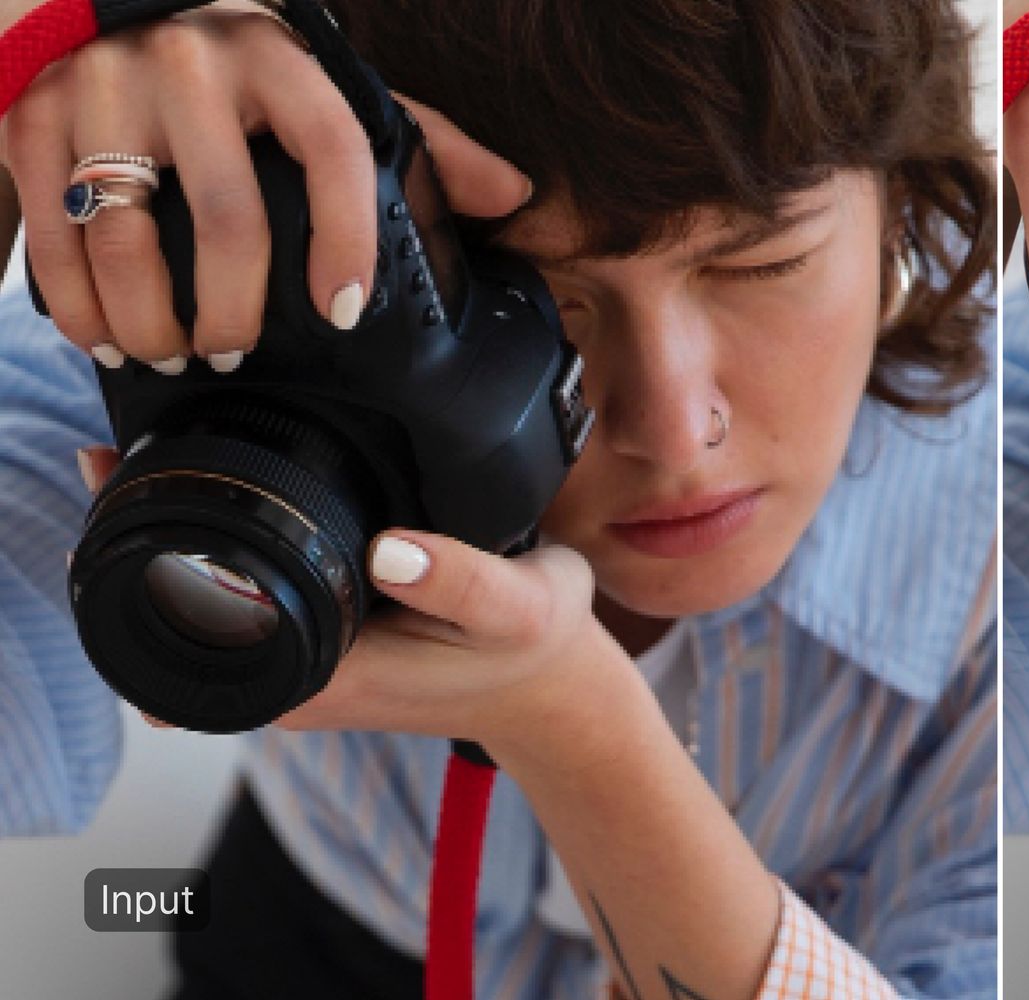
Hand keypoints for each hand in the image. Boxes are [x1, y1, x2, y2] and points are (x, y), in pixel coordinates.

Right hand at [3, 7, 532, 372]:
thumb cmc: (235, 59)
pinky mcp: (31, 115)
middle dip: (234, 313)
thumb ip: (420, 135)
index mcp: (279, 59)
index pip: (335, 154)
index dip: (347, 243)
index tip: (346, 313)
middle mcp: (192, 67)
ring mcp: (106, 88)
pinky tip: (104, 337)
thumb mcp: (325, 81)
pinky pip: (54, 232)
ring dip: (153, 322)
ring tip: (173, 355)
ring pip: (129, 239)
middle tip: (235, 353)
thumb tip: (513, 193)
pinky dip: (79, 304)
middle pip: (226, 221)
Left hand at [79, 448, 628, 748]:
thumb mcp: (520, 608)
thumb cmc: (539, 646)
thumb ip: (460, 582)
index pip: (190, 630)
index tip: (128, 481)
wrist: (557, 689)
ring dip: (174, 539)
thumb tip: (389, 551)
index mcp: (324, 675)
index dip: (149, 557)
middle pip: (172, 615)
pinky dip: (219, 546)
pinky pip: (239, 596)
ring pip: (197, 607)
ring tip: (160, 460)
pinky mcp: (314, 643)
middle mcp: (293, 680)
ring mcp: (298, 665)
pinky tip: (225, 492)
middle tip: (130, 449)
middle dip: (146, 533)